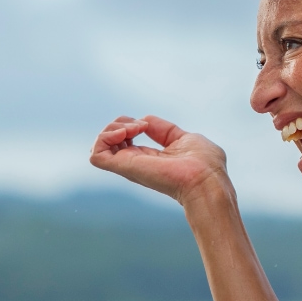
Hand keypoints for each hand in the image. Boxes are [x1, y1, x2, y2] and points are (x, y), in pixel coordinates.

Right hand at [89, 114, 229, 204]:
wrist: (205, 179)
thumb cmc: (204, 164)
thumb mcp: (183, 138)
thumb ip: (165, 131)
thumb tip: (146, 121)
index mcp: (149, 157)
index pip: (125, 139)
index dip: (130, 123)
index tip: (146, 123)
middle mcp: (136, 163)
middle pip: (109, 139)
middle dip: (119, 123)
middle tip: (139, 126)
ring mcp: (129, 166)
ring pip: (100, 145)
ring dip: (111, 129)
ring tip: (132, 129)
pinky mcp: (124, 168)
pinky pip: (96, 154)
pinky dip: (105, 138)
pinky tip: (125, 134)